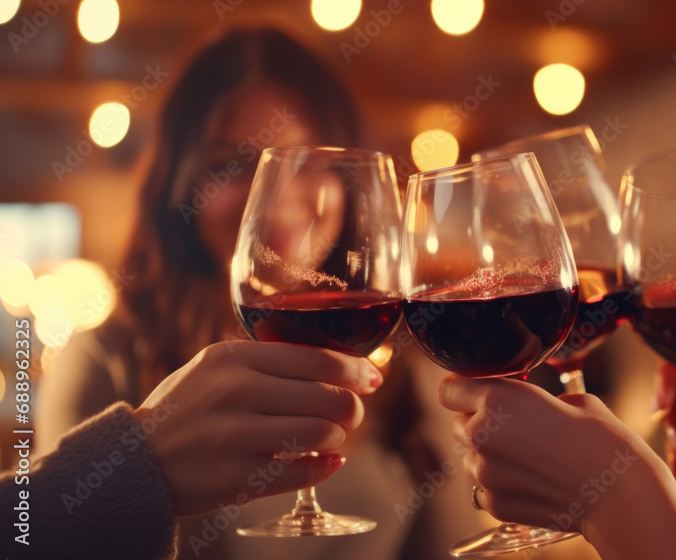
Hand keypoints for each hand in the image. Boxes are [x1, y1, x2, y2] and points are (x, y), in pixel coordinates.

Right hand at [135, 340, 381, 516]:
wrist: (136, 461)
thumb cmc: (187, 408)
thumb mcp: (216, 367)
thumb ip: (269, 360)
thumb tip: (340, 366)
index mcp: (235, 358)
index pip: (319, 359)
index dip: (356, 370)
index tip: (371, 378)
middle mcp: (236, 393)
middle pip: (330, 397)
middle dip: (352, 408)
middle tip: (350, 413)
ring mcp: (236, 437)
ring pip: (322, 433)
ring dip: (336, 437)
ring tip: (328, 437)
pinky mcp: (237, 479)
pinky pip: (305, 471)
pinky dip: (325, 466)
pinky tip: (326, 460)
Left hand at [438, 375, 661, 533]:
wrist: (619, 493)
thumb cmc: (602, 440)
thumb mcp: (571, 400)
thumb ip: (535, 400)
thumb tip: (531, 408)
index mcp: (498, 399)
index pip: (449, 389)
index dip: (464, 391)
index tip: (477, 394)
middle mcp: (482, 434)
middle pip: (459, 424)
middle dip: (480, 424)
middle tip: (515, 430)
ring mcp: (485, 473)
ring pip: (471, 458)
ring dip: (490, 456)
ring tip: (530, 459)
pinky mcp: (494, 503)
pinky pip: (483, 488)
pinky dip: (501, 484)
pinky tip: (533, 482)